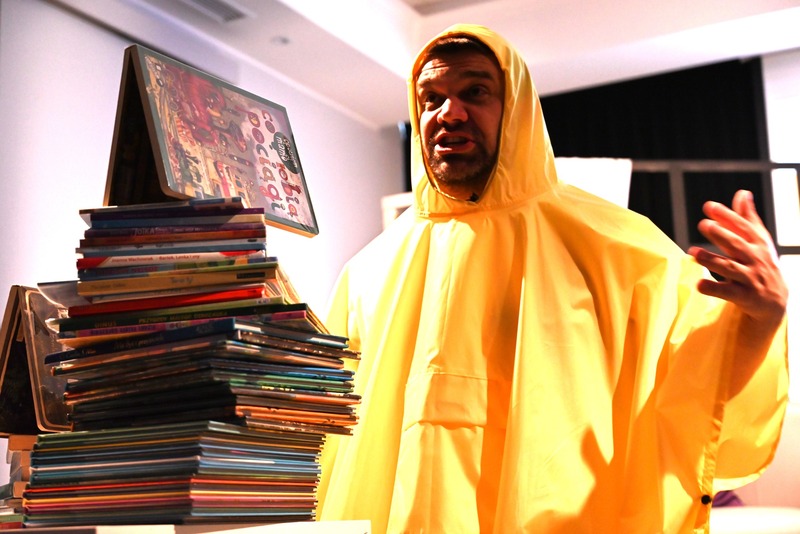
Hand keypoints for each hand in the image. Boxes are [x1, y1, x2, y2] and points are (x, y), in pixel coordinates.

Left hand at [688, 189, 787, 328]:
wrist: (775, 302)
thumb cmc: (762, 264)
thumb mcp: (758, 241)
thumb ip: (747, 218)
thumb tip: (742, 193)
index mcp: (758, 244)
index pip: (743, 227)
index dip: (727, 216)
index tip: (709, 206)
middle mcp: (756, 259)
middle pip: (737, 245)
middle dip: (721, 234)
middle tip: (703, 224)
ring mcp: (750, 279)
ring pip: (729, 268)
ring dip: (711, 260)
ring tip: (692, 252)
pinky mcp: (744, 297)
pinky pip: (727, 293)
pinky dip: (713, 288)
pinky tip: (698, 284)